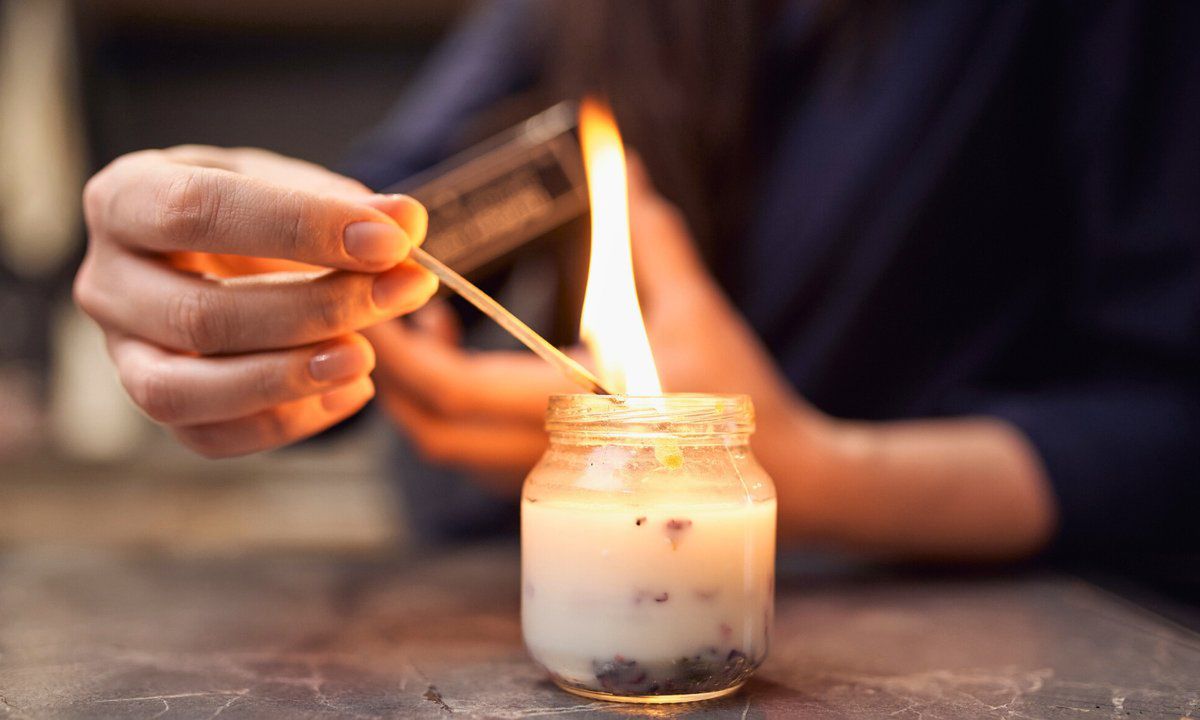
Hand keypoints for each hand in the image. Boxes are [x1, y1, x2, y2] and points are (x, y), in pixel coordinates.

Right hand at [74, 146, 437, 456]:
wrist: (223, 255)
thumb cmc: (253, 213)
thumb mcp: (293, 186)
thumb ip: (347, 204)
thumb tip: (406, 222)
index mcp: (126, 197)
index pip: (198, 210)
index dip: (299, 226)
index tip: (388, 240)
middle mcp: (106, 280)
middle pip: (199, 315)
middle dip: (316, 309)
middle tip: (403, 291)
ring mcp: (122, 354)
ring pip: (183, 393)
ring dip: (286, 381)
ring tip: (365, 357)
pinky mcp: (159, 406)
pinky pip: (211, 436)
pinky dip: (289, 421)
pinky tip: (352, 390)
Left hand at [366, 159, 821, 490]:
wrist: (779, 473)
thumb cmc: (737, 397)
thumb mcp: (692, 309)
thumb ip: (650, 239)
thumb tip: (626, 170)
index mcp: (574, 412)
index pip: (454, 392)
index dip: (401, 350)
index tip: (377, 296)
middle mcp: (546, 455)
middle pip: (430, 431)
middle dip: (390, 373)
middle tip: (378, 307)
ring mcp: (546, 476)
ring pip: (447, 448)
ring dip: (417, 391)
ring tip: (420, 324)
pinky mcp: (553, 478)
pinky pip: (473, 452)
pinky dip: (448, 407)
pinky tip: (462, 354)